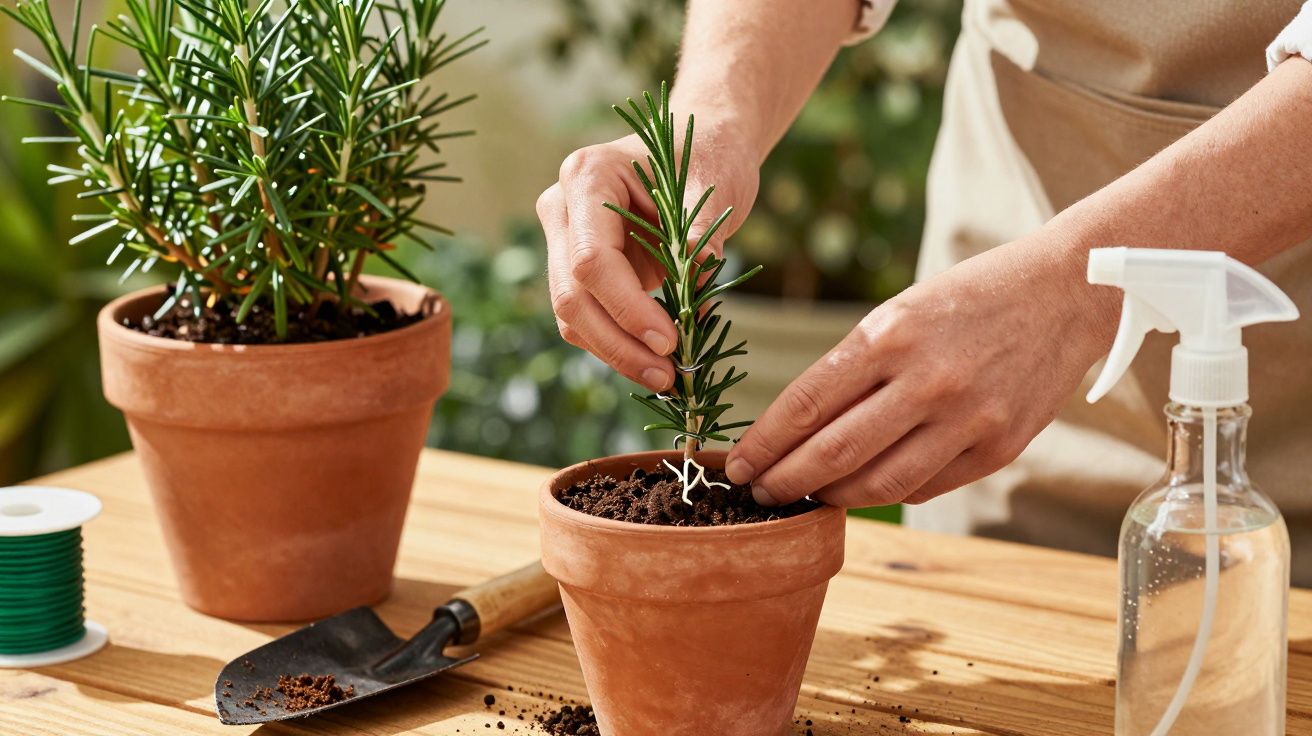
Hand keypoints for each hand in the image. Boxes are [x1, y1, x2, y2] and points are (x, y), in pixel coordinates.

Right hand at [537, 121, 760, 390]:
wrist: (699, 147)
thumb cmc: (708, 156)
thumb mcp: (714, 186)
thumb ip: (701, 237)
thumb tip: (699, 293)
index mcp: (588, 175)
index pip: (591, 259)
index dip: (627, 308)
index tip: (669, 341)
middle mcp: (563, 208)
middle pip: (572, 295)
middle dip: (619, 343)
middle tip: (668, 377)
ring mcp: (564, 241)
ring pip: (573, 316)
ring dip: (617, 353)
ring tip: (666, 378)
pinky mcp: (579, 271)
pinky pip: (588, 320)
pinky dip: (619, 345)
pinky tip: (654, 362)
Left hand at [724, 234, 1119, 507]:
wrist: (1065, 292)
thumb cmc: (967, 300)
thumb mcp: (899, 313)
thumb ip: (853, 369)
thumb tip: (798, 429)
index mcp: (889, 335)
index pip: (806, 405)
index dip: (764, 444)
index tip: (738, 464)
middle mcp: (927, 380)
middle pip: (834, 453)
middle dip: (786, 481)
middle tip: (760, 495)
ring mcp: (967, 418)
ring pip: (880, 484)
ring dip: (834, 497)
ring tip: (809, 496)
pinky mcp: (999, 447)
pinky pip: (926, 486)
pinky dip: (888, 491)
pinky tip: (866, 487)